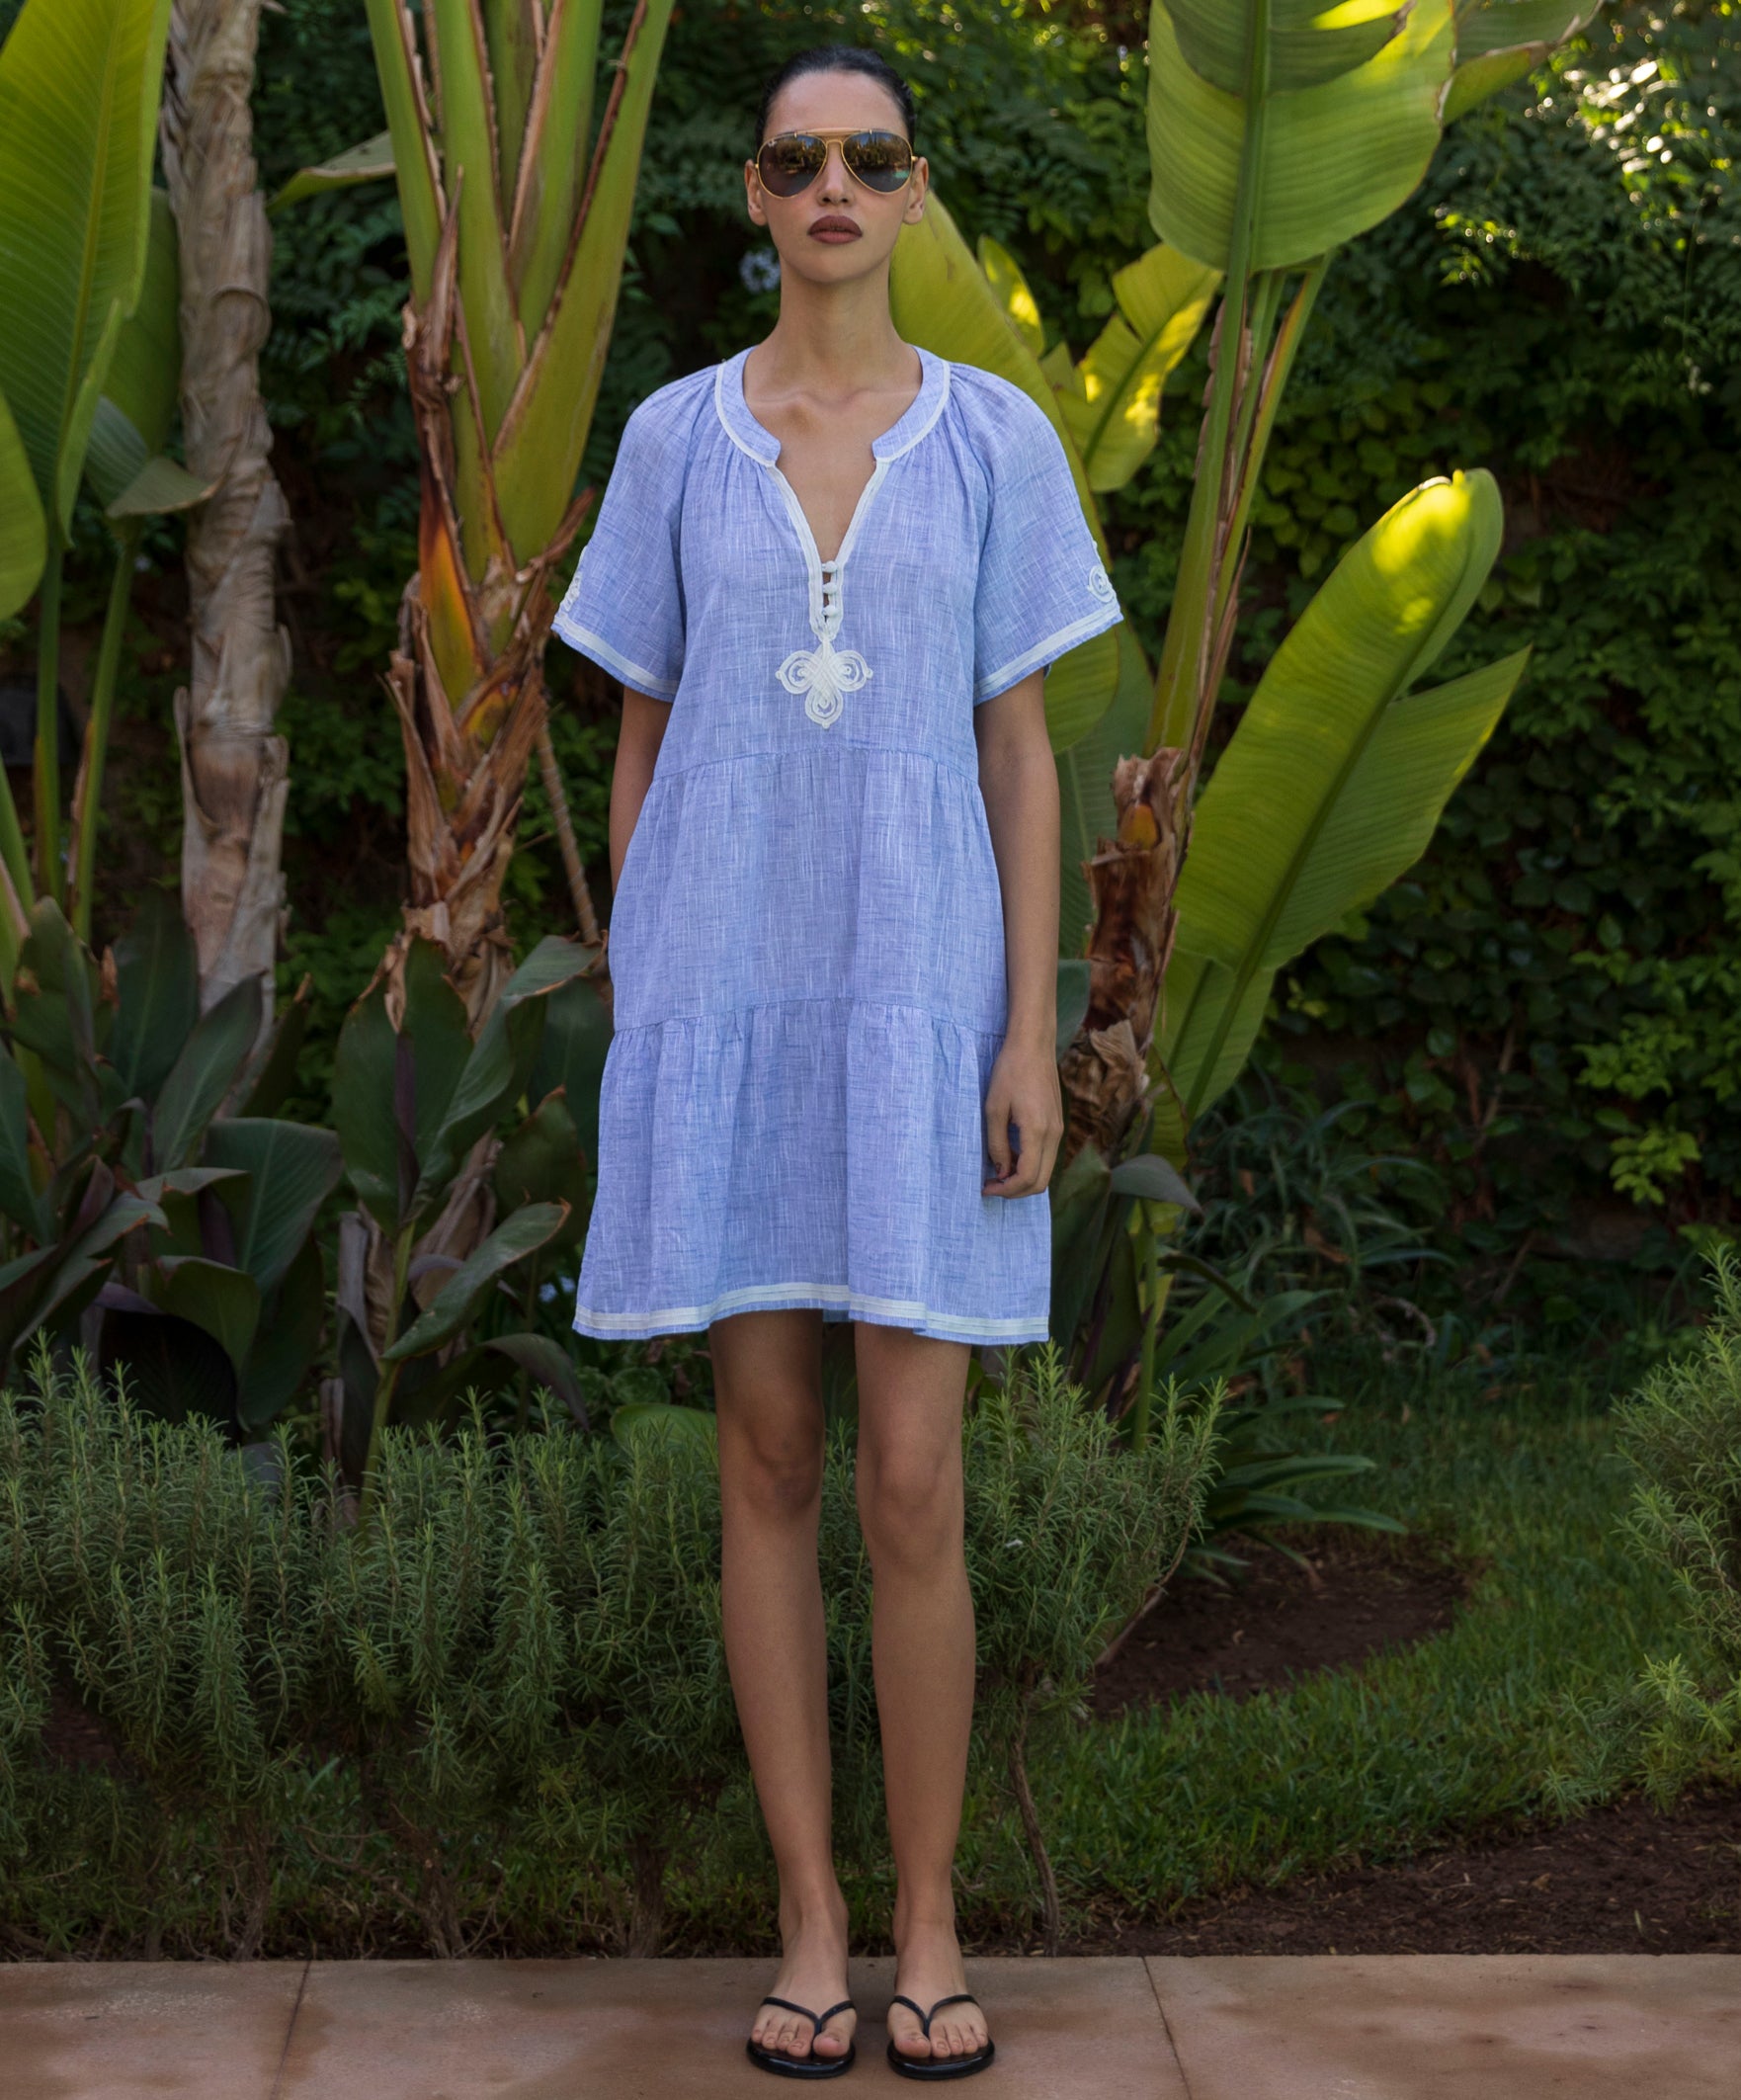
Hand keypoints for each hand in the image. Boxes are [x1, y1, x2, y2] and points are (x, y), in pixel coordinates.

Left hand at [982, 1037, 1062, 1197]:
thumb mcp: (994, 1108)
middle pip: (1041, 1182)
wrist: (1033, 1046)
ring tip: (997, 1171)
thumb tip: (1000, 1170)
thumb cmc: (1010, 1072)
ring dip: (1023, 1178)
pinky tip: (1010, 1156)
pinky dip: (1030, 1165)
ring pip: (1045, 1171)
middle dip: (1016, 1191)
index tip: (986, 1187)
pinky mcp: (1057, 1124)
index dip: (1006, 1190)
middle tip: (992, 1185)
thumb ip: (998, 1144)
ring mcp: (1058, 1130)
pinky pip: (1046, 1156)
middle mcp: (1054, 1135)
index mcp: (1038, 1131)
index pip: (1027, 1178)